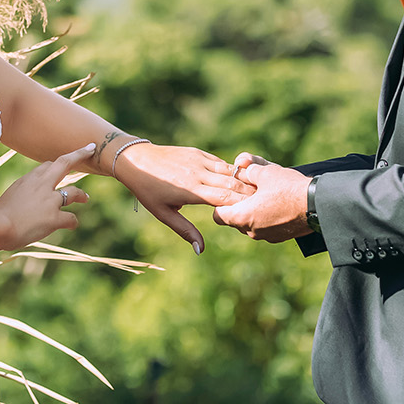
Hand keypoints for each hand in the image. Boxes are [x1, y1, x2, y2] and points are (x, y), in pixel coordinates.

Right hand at [0, 144, 92, 249]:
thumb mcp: (10, 196)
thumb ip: (22, 193)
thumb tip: (28, 200)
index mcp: (29, 179)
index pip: (47, 165)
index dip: (56, 166)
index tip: (64, 162)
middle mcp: (42, 185)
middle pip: (64, 163)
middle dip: (79, 154)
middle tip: (90, 149)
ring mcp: (49, 200)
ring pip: (74, 192)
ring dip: (81, 195)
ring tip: (86, 198)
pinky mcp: (54, 218)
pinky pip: (71, 218)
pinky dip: (73, 222)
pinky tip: (72, 224)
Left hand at [114, 143, 254, 254]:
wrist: (136, 160)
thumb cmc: (148, 191)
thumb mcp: (163, 214)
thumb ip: (185, 231)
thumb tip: (200, 250)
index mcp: (191, 190)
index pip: (225, 197)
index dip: (243, 204)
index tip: (256, 213)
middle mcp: (198, 173)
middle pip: (233, 183)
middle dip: (250, 193)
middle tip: (267, 203)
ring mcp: (199, 160)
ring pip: (230, 170)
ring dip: (245, 180)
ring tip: (261, 191)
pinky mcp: (199, 152)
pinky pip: (221, 162)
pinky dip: (233, 171)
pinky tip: (243, 179)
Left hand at [212, 152, 311, 242]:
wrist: (317, 205)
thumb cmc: (288, 188)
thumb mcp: (265, 172)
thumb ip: (248, 169)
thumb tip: (241, 164)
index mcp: (242, 217)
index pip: (218, 216)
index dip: (221, 203)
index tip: (230, 192)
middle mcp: (252, 231)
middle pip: (235, 220)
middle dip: (239, 205)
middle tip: (249, 190)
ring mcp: (267, 236)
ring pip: (251, 224)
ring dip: (254, 211)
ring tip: (265, 195)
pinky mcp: (281, 237)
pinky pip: (266, 227)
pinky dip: (267, 217)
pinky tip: (277, 203)